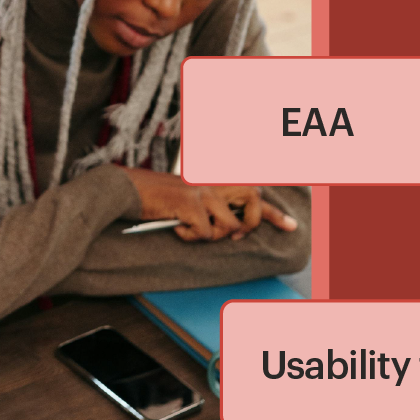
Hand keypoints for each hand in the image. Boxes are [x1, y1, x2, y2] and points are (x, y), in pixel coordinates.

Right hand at [120, 169, 300, 241]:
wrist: (127, 189)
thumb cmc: (155, 198)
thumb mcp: (188, 200)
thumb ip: (211, 207)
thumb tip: (232, 229)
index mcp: (215, 182)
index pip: (254, 193)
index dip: (274, 213)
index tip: (291, 226)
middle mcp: (213, 183)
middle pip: (254, 199)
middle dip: (250, 222)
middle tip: (236, 233)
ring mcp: (203, 192)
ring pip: (229, 226)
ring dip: (213, 236)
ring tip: (192, 230)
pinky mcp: (190, 203)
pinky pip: (203, 233)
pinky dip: (190, 237)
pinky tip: (176, 228)